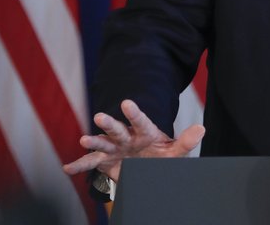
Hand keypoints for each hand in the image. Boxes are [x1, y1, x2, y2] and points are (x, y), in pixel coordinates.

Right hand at [62, 99, 204, 181]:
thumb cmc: (160, 155)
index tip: (126, 102)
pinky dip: (79, 165)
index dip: (134, 113)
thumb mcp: (174, 151)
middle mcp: (127, 136)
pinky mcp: (104, 160)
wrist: (145, 165)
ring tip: (83, 140)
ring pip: (102, 143)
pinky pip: (91, 163)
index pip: (141, 121)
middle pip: (117, 129)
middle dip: (109, 123)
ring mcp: (114, 147)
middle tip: (100, 116)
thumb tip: (202, 129)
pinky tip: (67, 168)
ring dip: (93, 141)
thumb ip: (186, 141)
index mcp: (145, 132)